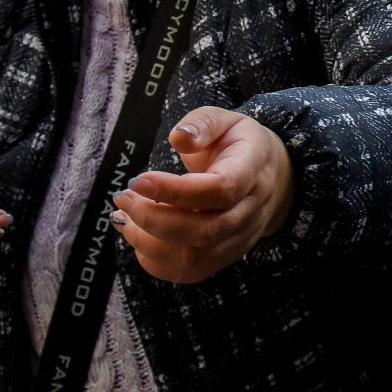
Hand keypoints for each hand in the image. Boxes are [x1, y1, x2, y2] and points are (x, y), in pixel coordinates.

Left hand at [113, 107, 293, 283]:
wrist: (268, 175)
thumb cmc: (238, 144)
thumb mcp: (225, 119)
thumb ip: (202, 124)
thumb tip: (180, 137)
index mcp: (252, 171)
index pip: (219, 189)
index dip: (176, 191)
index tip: (139, 180)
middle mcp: (250, 211)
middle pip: (205, 230)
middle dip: (154, 219)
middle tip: (123, 198)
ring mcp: (239, 239)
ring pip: (195, 258)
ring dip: (150, 243)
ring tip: (124, 218)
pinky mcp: (225, 256)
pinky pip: (190, 271)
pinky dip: (156, 261)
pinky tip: (138, 236)